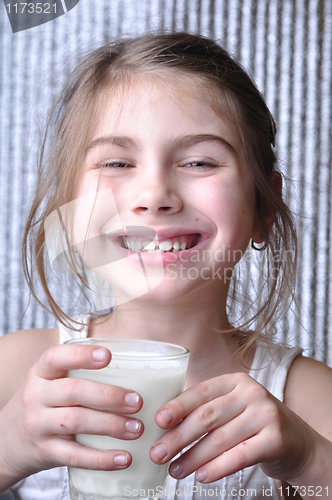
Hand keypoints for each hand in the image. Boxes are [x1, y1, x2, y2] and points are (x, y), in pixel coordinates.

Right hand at [0, 344, 142, 485]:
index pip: (55, 357)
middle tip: (136, 401)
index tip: (108, 356)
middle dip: (108, 395)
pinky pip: (75, 456)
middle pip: (73, 391)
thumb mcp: (46, 383)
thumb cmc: (39, 405)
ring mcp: (38, 425)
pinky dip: (101, 459)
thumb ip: (75, 373)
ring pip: (75, 422)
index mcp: (40, 374)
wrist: (4, 443)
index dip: (81, 355)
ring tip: (136, 428)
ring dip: (110, 425)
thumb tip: (130, 367)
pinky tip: (124, 458)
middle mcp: (36, 396)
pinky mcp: (44, 452)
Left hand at [150, 372, 316, 483]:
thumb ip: (206, 410)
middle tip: (158, 453)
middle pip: (207, 416)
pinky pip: (239, 455)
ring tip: (175, 470)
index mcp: (235, 380)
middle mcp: (251, 393)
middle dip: (179, 437)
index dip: (178, 406)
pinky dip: (217, 467)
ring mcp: (265, 414)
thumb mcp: (233, 408)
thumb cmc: (253, 424)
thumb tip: (165, 425)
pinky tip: (201, 476)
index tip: (158, 421)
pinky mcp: (275, 438)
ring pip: (220, 439)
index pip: (201, 391)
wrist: (297, 442)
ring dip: (193, 457)